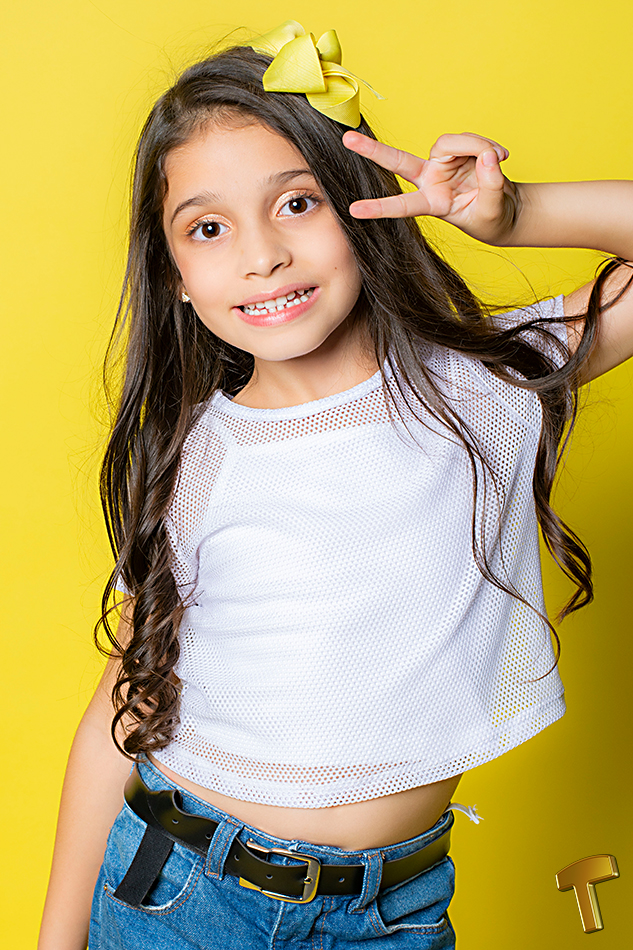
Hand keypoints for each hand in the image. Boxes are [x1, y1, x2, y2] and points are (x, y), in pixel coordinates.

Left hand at [342, 131, 519, 245]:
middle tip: (346, 139)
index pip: (403, 206)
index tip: (354, 211)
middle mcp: (431, 180)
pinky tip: (501, 156)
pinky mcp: (458, 150)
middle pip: (399, 162)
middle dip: (373, 151)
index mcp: (433, 203)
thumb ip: (490, 184)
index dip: (380, 208)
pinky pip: (470, 139)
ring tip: (500, 158)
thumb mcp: (492, 209)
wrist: (505, 209)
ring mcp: (442, 163)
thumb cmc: (492, 217)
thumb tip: (488, 156)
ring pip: (450, 142)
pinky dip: (488, 145)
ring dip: (478, 146)